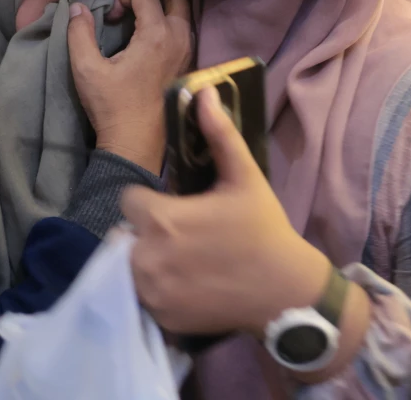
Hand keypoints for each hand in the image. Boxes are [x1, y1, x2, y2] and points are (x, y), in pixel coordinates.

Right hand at [68, 0, 190, 173]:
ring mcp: (189, 50)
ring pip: (184, 10)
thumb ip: (79, 32)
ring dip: (163, 3)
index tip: (110, 15)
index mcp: (157, 35)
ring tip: (139, 14)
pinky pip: (186, 28)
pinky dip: (170, 20)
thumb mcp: (86, 69)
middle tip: (130, 0)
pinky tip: (149, 34)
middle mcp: (180, 37)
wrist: (136, 143)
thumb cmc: (111, 106)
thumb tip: (77, 7)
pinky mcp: (189, 63)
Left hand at [124, 90, 329, 336]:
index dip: (149, 201)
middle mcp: (147, 258)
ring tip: (180, 260)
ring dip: (146, 261)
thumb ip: (219, 135)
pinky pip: (141, 298)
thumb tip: (204, 92)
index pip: (129, 200)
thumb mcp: (244, 177)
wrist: (286, 292)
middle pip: (125, 235)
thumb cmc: (264, 229)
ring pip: (129, 267)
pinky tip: (184, 284)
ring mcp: (152, 293)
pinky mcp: (161, 318)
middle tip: (181, 235)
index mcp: (161, 219)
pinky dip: (155, 292)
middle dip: (145, 232)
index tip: (174, 207)